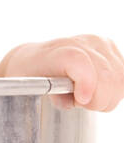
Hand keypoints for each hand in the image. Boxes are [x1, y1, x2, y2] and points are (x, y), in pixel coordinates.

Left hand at [1, 36, 123, 110]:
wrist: (33, 59)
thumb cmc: (28, 76)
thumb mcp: (28, 90)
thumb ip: (53, 96)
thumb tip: (78, 98)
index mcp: (54, 52)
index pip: (78, 61)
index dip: (86, 83)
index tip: (82, 100)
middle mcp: (80, 42)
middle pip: (106, 77)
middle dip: (96, 100)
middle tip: (78, 101)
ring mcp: (98, 43)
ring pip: (119, 80)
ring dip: (107, 97)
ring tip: (85, 94)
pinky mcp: (110, 48)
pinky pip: (123, 78)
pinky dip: (114, 90)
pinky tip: (97, 88)